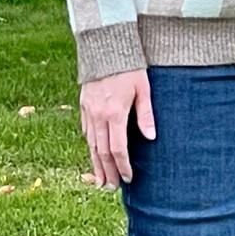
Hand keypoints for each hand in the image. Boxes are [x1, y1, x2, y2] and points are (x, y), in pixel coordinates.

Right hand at [80, 68, 154, 187]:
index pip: (118, 149)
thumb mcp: (143, 89)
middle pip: (101, 152)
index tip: (128, 178)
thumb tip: (150, 137)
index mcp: (115, 113)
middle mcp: (99, 116)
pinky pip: (85, 132)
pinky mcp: (83, 106)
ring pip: (90, 144)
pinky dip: (89, 147)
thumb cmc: (129, 67)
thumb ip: (146, 114)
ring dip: (95, 164)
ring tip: (100, 180)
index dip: (123, 166)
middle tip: (111, 188)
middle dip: (107, 172)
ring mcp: (88, 111)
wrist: (105, 48)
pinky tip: (93, 155)